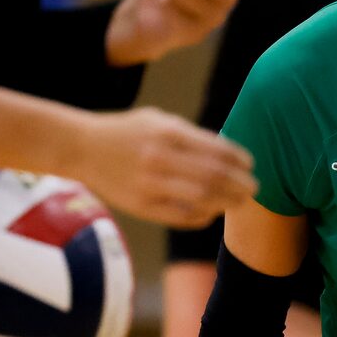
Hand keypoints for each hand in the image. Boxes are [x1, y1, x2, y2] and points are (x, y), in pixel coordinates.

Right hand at [74, 107, 254, 229]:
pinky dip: (202, 216)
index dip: (239, 159)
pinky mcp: (141, 205)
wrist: (82, 147)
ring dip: (226, 202)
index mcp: (168, 132)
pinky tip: (211, 213)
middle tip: (254, 188)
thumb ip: (190, 135)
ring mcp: (150, 184)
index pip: (216, 149)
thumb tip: (227, 152)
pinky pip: (181, 217)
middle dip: (240, 184)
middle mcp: (160, 158)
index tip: (250, 164)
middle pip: (214, 177)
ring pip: (201, 198)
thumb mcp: (157, 120)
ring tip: (238, 202)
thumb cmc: (127, 132)